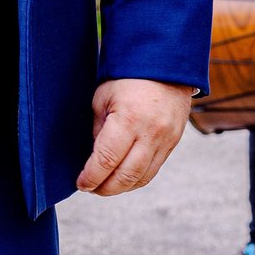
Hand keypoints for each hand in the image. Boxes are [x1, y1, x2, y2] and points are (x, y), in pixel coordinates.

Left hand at [75, 78, 191, 195]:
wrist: (166, 66)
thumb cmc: (128, 79)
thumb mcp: (103, 98)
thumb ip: (99, 130)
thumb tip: (94, 159)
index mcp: (128, 119)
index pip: (106, 160)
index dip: (91, 177)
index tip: (81, 183)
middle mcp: (150, 133)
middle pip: (125, 176)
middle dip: (104, 188)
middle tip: (90, 188)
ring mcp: (165, 140)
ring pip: (141, 178)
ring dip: (121, 188)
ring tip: (104, 186)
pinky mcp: (173, 143)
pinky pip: (153, 171)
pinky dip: (136, 180)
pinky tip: (123, 178)